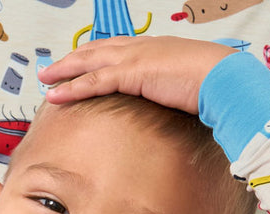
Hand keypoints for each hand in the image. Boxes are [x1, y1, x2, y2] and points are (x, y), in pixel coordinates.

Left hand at [39, 35, 233, 114]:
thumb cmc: (213, 86)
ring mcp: (136, 58)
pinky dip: (72, 87)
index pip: (117, 49)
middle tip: (52, 69)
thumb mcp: (185, 88)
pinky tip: (56, 94)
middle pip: (97, 50)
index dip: (94, 55)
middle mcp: (142, 48)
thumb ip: (170, 93)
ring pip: (90, 62)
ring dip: (64, 72)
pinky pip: (95, 80)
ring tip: (45, 80)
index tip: (79, 62)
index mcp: (155, 49)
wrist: (224, 79)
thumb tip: (167, 109)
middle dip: (72, 59)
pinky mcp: (133, 72)